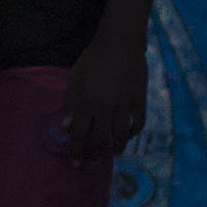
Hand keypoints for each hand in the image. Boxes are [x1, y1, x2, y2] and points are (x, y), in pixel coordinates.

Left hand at [61, 31, 148, 160]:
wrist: (120, 42)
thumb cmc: (93, 59)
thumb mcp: (75, 78)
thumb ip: (72, 103)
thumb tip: (66, 128)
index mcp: (87, 102)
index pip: (81, 135)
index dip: (78, 151)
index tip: (76, 162)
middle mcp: (105, 108)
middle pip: (100, 140)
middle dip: (94, 155)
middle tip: (92, 163)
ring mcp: (124, 105)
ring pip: (120, 136)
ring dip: (115, 149)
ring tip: (111, 155)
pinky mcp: (139, 100)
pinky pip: (137, 124)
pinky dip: (132, 134)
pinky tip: (127, 137)